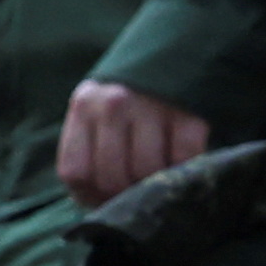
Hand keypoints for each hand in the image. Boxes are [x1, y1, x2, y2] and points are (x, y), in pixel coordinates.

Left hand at [60, 78, 213, 204]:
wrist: (173, 57)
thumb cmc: (127, 103)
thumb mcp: (95, 118)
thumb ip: (88, 156)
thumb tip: (100, 207)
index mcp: (83, 105)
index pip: (76, 172)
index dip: (91, 195)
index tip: (106, 196)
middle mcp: (114, 102)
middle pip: (113, 177)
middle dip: (125, 195)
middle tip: (136, 193)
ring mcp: (154, 105)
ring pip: (147, 172)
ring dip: (154, 185)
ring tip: (157, 177)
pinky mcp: (189, 113)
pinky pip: (184, 161)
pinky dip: (183, 170)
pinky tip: (179, 163)